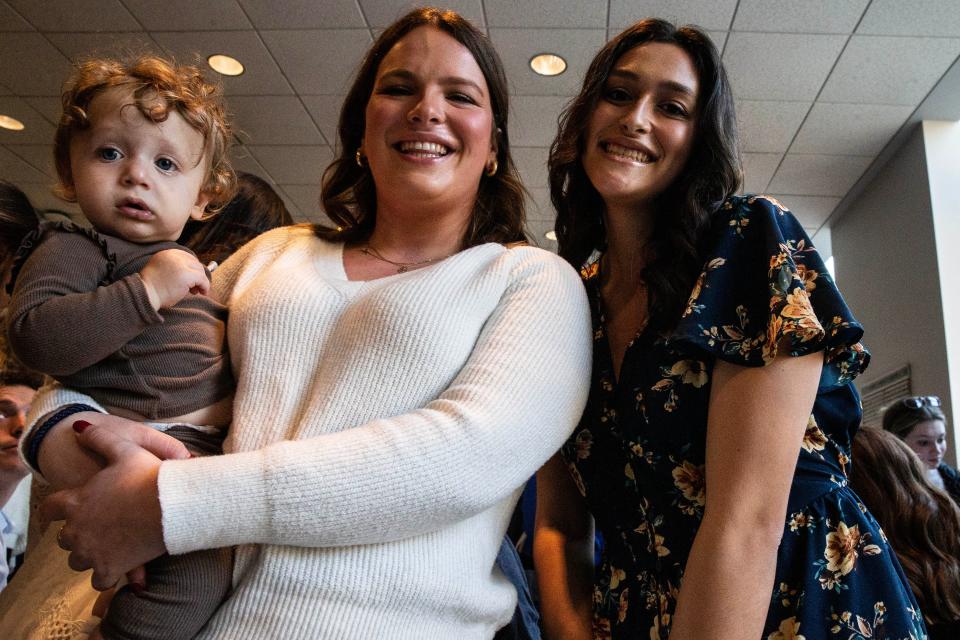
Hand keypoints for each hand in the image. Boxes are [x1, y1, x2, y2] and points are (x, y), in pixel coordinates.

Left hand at [42, 417, 186, 589]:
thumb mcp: (125, 449)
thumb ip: (100, 439)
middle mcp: (76, 530)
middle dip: (76, 534)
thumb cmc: (148, 476)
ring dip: (88, 555)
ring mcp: (91, 552)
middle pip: (64, 538)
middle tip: (96, 527)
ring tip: (107, 547)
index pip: (49, 510)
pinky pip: (98, 580)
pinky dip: (105, 576)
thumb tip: (79, 429)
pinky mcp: (109, 569)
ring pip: (77, 561)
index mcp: (75, 502)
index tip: (55, 516)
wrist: (172, 505)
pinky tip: (117, 568)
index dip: (52, 512)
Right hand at [139, 249, 209, 309]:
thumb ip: (175, 268)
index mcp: (166, 253)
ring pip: (199, 271)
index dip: (192, 268)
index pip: (187, 257)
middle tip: (196, 287)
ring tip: (195, 291)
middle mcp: (174, 256)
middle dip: (197, 275)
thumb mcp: (162, 271)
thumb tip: (194, 273)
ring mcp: (180, 264)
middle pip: (194, 263)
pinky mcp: (186, 275)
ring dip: (201, 282)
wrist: (144, 295)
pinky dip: (205, 286)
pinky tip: (202, 293)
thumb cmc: (152, 289)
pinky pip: (202, 279)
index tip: (194, 278)